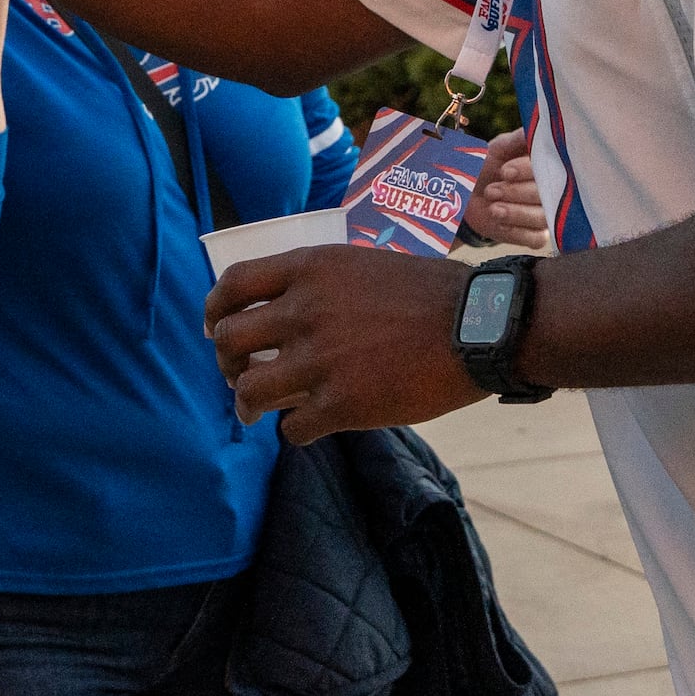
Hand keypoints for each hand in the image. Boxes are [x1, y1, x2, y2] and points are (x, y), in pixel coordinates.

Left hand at [204, 243, 485, 443]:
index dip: (215, 310)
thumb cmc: (430, 294)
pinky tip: (309, 425)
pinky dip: (295, 430)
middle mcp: (305, 311)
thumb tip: (285, 309)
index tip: (215, 327)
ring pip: (249, 391)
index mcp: (311, 269)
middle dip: (226, 362)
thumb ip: (320, 283)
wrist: (479, 327)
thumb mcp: (363, 265)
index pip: (233, 284)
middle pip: (229, 340)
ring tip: (255, 411)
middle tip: (238, 374)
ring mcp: (320, 360)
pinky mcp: (341, 405)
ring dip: (247, 404)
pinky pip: (292, 428)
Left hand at [463, 125, 548, 250]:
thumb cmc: (488, 166)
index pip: (550, 167)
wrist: (468, 196)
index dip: (527, 171)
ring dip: (515, 213)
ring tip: (493, 207)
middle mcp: (554, 190)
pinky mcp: (537, 236)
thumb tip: (539, 125)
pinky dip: (515, 231)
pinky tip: (499, 222)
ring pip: (542, 217)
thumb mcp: (500, 148)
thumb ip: (519, 138)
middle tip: (491, 190)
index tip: (505, 171)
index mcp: (549, 165)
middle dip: (516, 193)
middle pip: (547, 195)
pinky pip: (534, 238)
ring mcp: (548, 214)